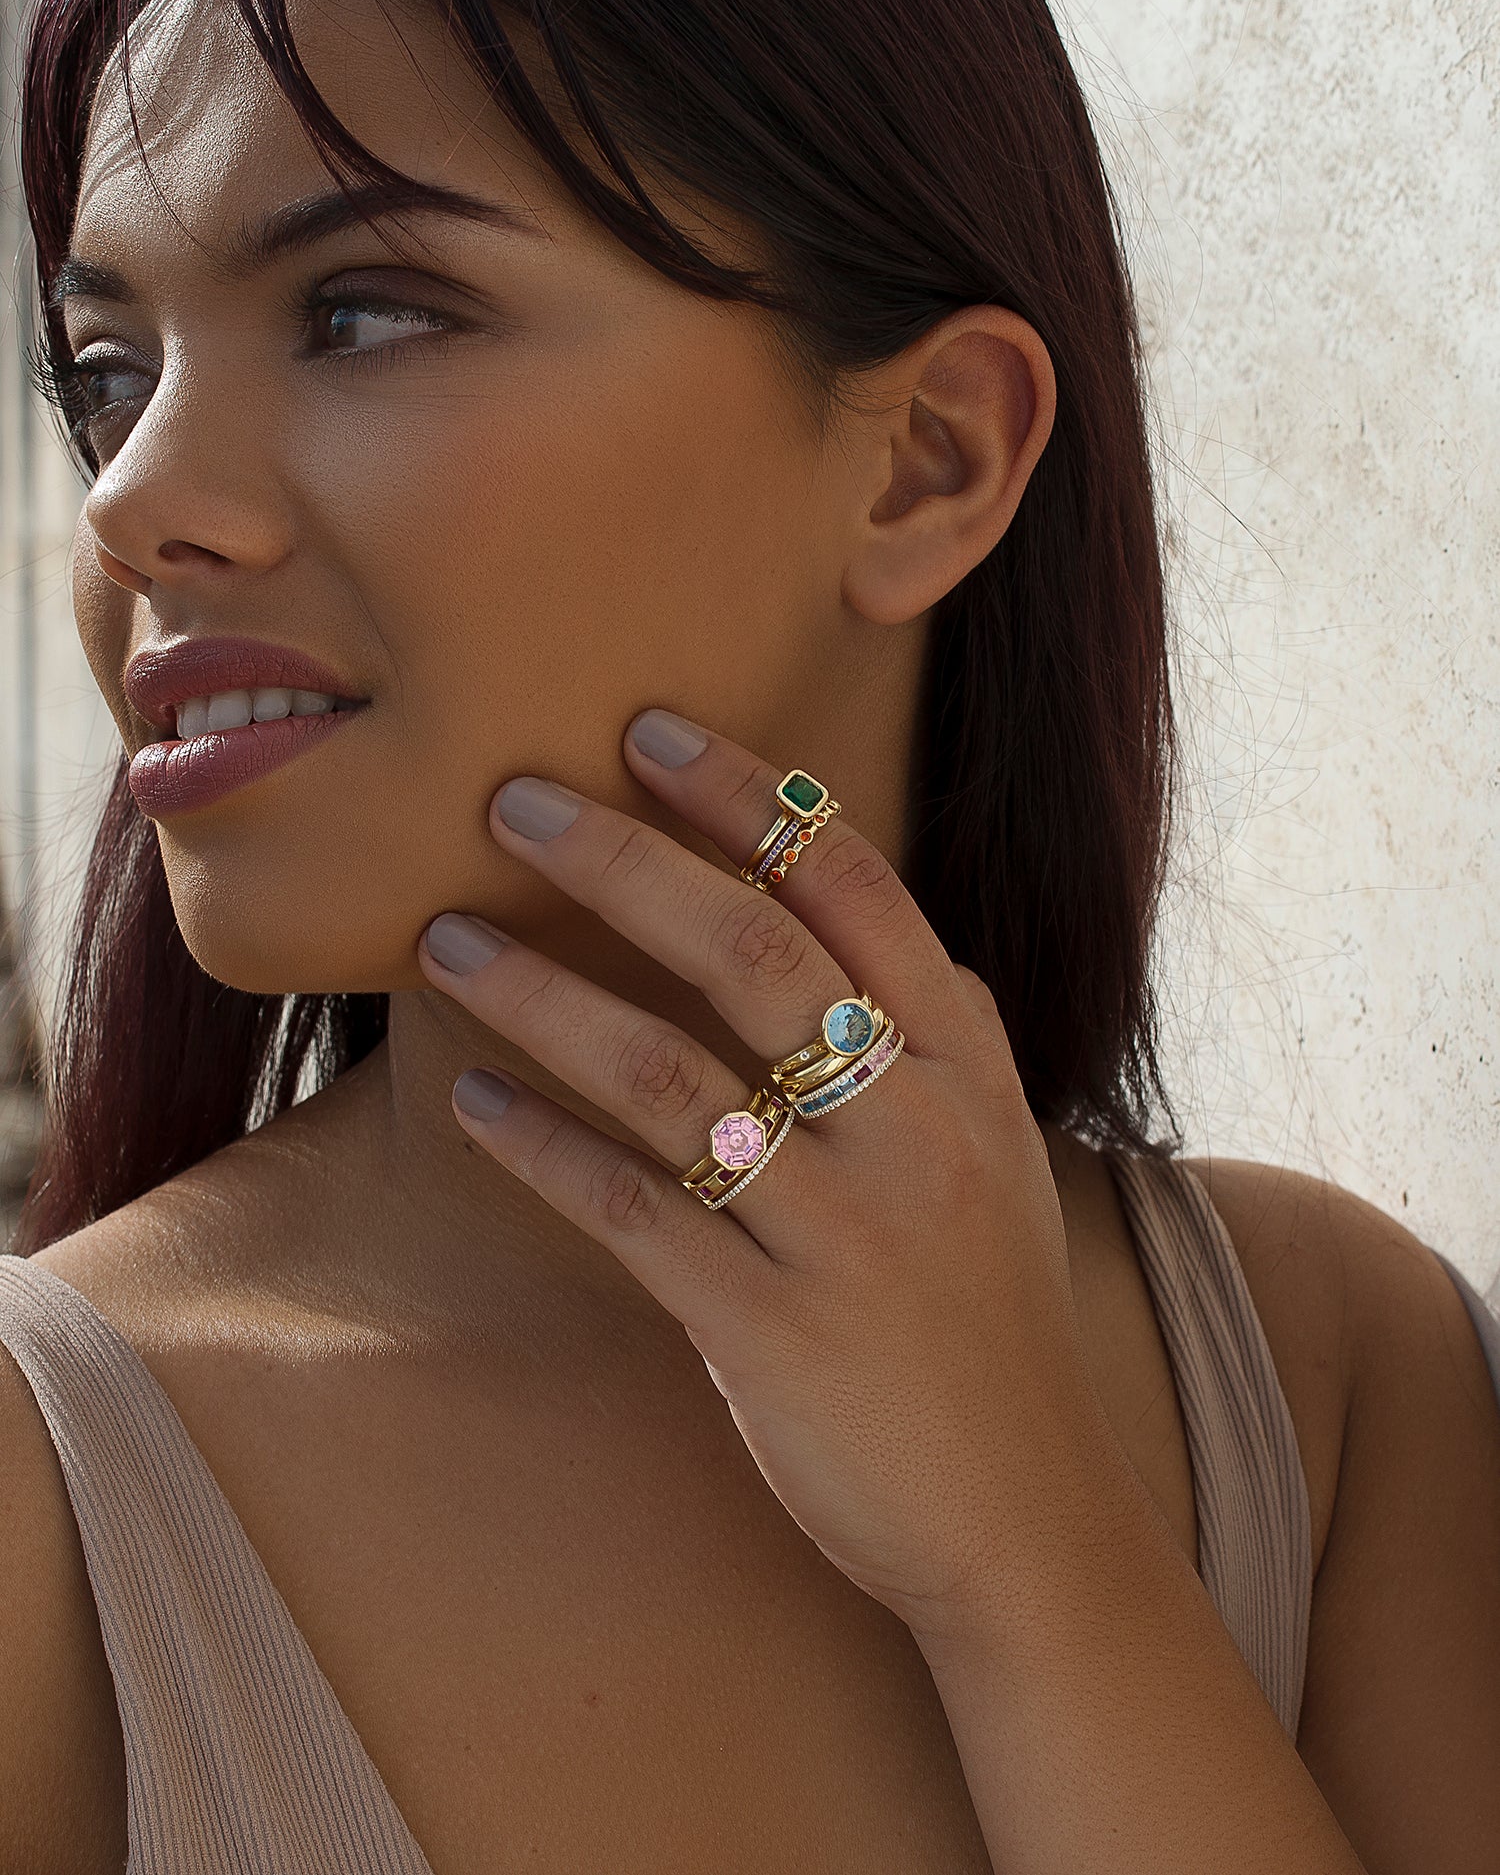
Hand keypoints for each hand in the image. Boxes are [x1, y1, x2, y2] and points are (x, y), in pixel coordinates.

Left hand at [416, 710, 1113, 1656]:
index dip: (748, 799)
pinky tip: (476, 1104)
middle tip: (515, 802)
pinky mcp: (774, 1332)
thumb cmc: (989, 1318)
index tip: (650, 729)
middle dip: (624, 861)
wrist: (1022, 1514)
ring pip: (671, 1075)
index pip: (855, 889)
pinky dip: (544, 1149)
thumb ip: (937, 1038)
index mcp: (966, 1069)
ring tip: (446, 944)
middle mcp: (914, 1128)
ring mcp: (848, 1232)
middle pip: (754, 952)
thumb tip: (864, 928)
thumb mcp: (999, 1152)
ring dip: (545, 995)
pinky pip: (635, 1215)